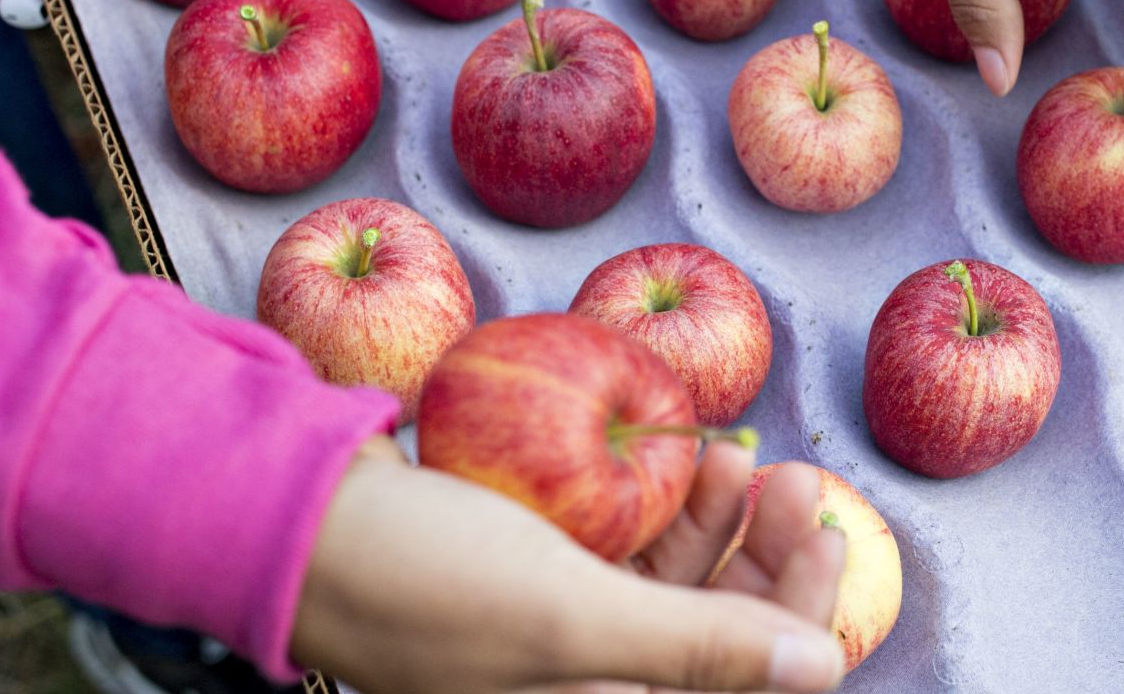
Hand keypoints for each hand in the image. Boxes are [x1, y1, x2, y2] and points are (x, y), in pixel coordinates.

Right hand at [291, 438, 846, 693]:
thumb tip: (822, 669)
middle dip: (766, 557)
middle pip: (719, 631)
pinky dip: (661, 504)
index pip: (739, 686)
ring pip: (679, 580)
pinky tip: (683, 454)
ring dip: (717, 520)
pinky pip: (629, 546)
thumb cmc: (424, 582)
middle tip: (794, 479)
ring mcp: (566, 626)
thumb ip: (698, 648)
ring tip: (734, 453)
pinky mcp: (543, 571)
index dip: (800, 615)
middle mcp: (590, 683)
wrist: (293, 519)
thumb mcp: (572, 618)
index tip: (830, 532)